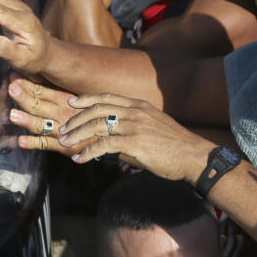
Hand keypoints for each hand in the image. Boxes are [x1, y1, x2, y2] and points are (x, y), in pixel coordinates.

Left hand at [7, 75, 89, 155]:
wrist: (110, 132)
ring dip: (26, 120)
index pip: (42, 90)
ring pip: (40, 124)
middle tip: (12, 88)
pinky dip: (33, 143)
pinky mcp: (63, 147)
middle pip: (38, 105)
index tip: (14, 75)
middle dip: (24, 96)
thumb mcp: (80, 94)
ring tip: (13, 115)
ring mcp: (62, 131)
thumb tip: (34, 73)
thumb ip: (59, 86)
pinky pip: (45, 144)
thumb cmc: (92, 112)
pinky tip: (20, 141)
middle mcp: (62, 114)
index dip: (27, 83)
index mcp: (65, 99)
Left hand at [58, 93, 216, 181]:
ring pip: (96, 125)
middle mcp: (135, 112)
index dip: (87, 99)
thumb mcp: (155, 127)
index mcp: (139, 106)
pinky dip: (88, 152)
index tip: (72, 102)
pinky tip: (80, 159)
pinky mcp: (134, 143)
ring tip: (65, 143)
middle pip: (97, 109)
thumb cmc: (176, 146)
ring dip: (77, 134)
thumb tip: (117, 137)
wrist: (194, 156)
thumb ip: (135, 127)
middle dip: (76, 119)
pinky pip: (104, 145)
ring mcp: (134, 126)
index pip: (107, 97)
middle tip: (62, 129)